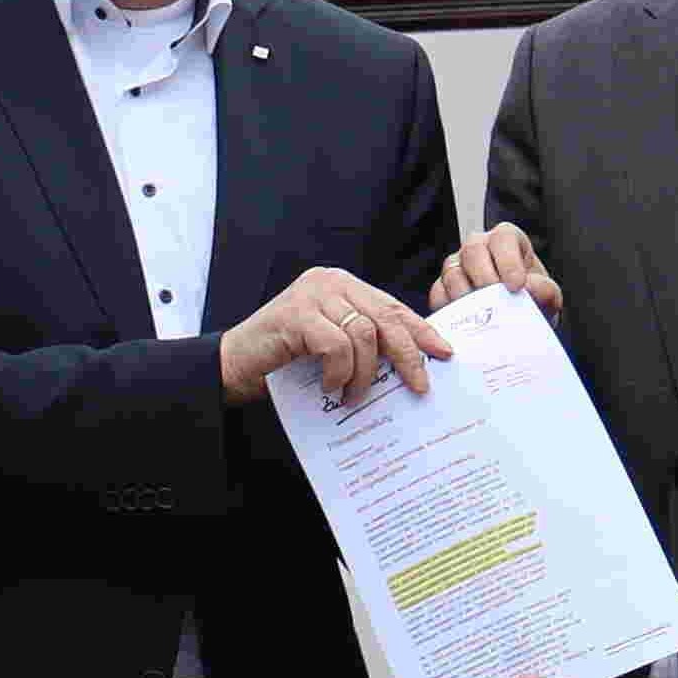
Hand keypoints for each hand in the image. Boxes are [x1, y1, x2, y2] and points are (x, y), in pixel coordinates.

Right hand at [216, 266, 450, 403]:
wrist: (234, 366)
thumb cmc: (285, 361)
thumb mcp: (333, 348)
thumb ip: (364, 344)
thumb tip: (409, 364)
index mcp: (344, 286)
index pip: (393, 307)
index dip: (421, 331)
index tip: (444, 353)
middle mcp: (331, 282)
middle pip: (386, 317)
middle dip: (407, 354)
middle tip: (418, 386)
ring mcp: (312, 294)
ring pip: (365, 333)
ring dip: (364, 373)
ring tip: (352, 395)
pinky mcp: (296, 313)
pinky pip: (337, 344)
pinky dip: (338, 371)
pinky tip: (330, 386)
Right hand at [430, 222, 562, 317]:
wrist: (519, 322)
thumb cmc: (532, 300)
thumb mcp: (547, 295)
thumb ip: (545, 290)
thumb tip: (530, 288)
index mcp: (507, 240)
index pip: (503, 238)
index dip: (508, 260)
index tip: (517, 286)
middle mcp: (479, 248)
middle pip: (473, 251)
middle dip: (484, 277)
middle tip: (496, 302)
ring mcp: (458, 267)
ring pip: (452, 272)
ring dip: (467, 296)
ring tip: (481, 316)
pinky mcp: (443, 288)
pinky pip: (438, 294)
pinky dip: (449, 309)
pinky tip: (463, 323)